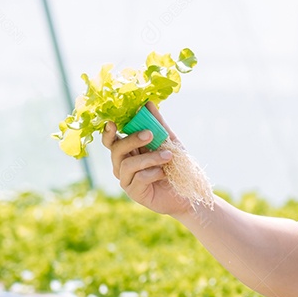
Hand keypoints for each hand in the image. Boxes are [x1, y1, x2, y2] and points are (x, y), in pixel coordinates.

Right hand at [101, 101, 190, 216]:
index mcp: (128, 152)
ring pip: (127, 164)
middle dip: (131, 140)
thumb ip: (158, 125)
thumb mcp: (170, 142)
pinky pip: (138, 178)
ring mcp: (127, 180)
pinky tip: (164, 173)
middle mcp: (123, 166)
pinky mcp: (135, 193)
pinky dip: (153, 173)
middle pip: (116, 150)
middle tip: (150, 134)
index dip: (108, 132)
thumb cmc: (177, 166)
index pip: (112, 140)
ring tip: (168, 156)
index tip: (112, 122)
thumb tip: (148, 103)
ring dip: (149, 157)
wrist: (188, 191)